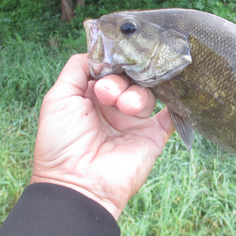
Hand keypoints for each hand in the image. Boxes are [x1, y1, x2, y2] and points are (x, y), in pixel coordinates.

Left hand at [31, 54, 173, 219]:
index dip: (112, 63)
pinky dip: (176, 105)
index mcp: (92, 96)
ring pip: (148, 93)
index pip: (111, 69)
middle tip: (108, 93)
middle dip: (121, 80)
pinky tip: (176, 95)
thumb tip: (99, 51)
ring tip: (123, 107)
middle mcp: (115, 107)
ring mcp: (135, 122)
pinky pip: (171, 117)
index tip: (111, 62)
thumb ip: (76, 69)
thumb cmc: (61, 141)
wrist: (78, 184)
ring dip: (136, 95)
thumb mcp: (58, 98)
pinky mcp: (153, 136)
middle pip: (130, 78)